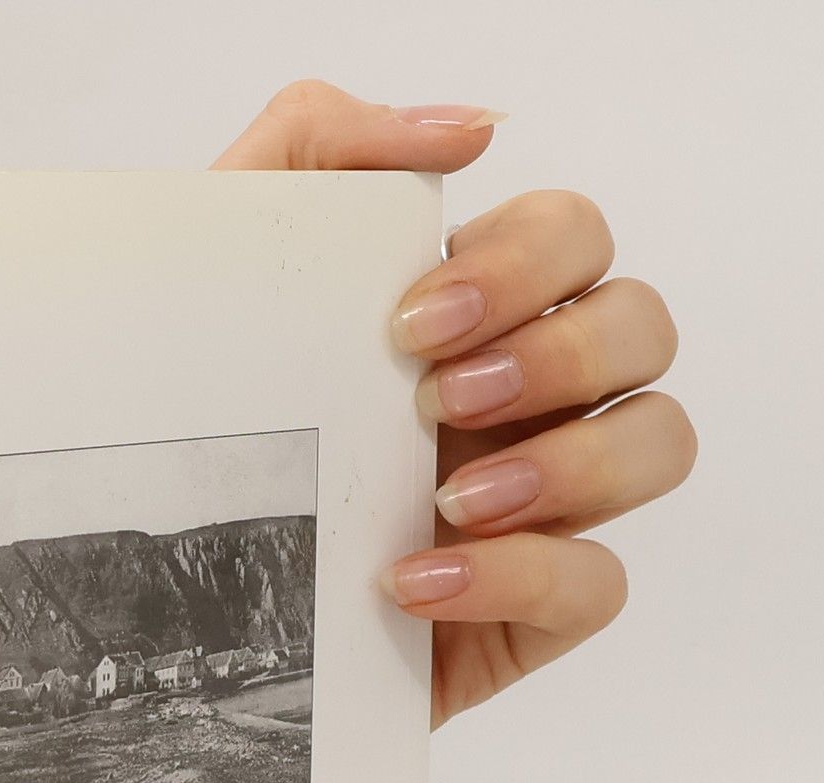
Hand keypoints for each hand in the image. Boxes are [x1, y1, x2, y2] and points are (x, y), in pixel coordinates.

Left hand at [215, 82, 695, 725]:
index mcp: (470, 317)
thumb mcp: (218, 273)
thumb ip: (315, 150)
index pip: (573, 237)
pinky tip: (414, 585)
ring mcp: (539, 505)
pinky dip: (518, 576)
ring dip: (571, 460)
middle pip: (641, 326)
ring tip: (445, 500)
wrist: (164, 607)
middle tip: (436, 400)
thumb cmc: (204, 439)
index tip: (412, 321)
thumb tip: (466, 129)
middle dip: (558, 352)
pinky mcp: (530, 612)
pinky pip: (597, 583)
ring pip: (660, 443)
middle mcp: (523, 401)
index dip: (528, 260)